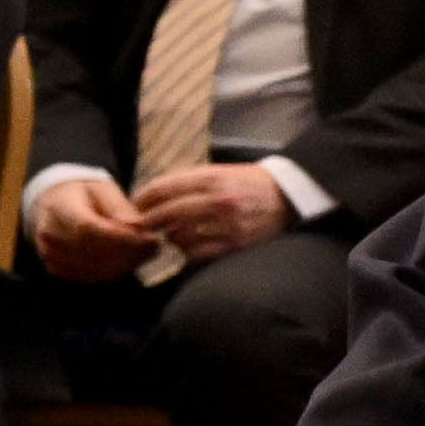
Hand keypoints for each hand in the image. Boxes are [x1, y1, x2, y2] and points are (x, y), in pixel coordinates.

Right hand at [26, 173, 157, 281]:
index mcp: (59, 207)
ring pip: (93, 269)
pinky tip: (129, 260)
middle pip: (92, 252)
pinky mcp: (57, 268)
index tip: (148, 237)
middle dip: (129, 252)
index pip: (87, 228)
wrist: (57, 203)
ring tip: (146, 252)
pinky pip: (90, 277)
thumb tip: (137, 226)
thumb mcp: (104, 189)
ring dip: (125, 264)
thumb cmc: (86, 195)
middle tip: (154, 246)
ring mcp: (50, 253)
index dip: (120, 238)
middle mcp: (49, 233)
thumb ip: (120, 207)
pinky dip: (113, 272)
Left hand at [126, 161, 293, 262]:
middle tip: (142, 225)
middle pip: (167, 213)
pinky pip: (199, 253)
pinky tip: (187, 247)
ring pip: (180, 236)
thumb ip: (189, 182)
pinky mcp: (236, 245)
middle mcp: (218, 201)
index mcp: (212, 178)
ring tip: (169, 235)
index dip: (142, 198)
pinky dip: (188, 252)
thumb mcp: (220, 172)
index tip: (135, 205)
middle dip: (149, 221)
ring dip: (169, 237)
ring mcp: (227, 225)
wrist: (289, 198)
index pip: (163, 189)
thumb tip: (154, 195)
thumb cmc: (250, 183)